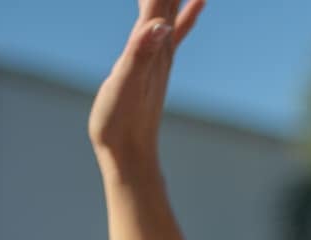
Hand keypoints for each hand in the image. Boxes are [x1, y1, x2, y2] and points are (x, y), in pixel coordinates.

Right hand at [87, 0, 203, 174]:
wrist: (131, 154)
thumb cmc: (120, 122)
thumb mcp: (124, 86)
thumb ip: (140, 54)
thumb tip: (160, 26)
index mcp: (152, 41)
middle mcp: (163, 41)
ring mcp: (163, 50)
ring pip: (173, 2)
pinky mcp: (159, 62)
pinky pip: (179, 25)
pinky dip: (189, 7)